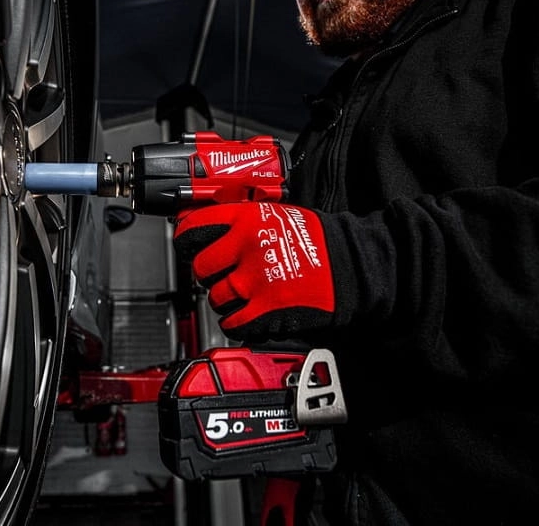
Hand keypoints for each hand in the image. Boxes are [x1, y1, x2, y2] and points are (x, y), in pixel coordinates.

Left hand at [173, 202, 334, 340]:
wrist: (352, 265)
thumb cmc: (318, 241)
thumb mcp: (275, 214)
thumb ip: (241, 221)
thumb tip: (210, 230)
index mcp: (246, 219)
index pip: (194, 228)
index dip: (186, 240)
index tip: (188, 246)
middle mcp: (245, 248)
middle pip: (201, 267)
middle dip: (208, 273)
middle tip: (219, 274)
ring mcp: (254, 281)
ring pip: (216, 297)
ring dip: (224, 299)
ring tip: (241, 295)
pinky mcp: (266, 309)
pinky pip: (233, 323)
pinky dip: (236, 323)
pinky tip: (246, 315)